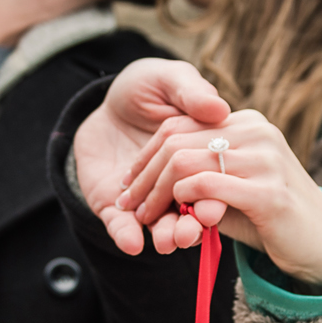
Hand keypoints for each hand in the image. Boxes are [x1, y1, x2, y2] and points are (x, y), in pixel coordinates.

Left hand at [73, 59, 230, 255]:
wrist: (101, 102)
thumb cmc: (146, 86)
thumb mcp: (170, 79)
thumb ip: (191, 92)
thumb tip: (220, 108)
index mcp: (201, 152)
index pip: (206, 172)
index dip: (209, 187)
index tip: (214, 204)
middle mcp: (179, 181)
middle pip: (189, 204)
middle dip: (191, 221)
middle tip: (193, 231)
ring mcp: (149, 197)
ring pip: (162, 223)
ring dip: (167, 234)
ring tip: (169, 243)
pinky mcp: (116, 206)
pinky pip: (122, 227)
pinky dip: (127, 235)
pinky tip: (133, 242)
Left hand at [117, 109, 321, 288]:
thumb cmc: (270, 218)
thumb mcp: (232, 186)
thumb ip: (202, 173)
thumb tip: (158, 179)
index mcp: (246, 123)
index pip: (179, 124)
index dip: (146, 154)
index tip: (128, 182)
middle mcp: (256, 131)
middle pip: (176, 141)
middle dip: (144, 175)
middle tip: (127, 203)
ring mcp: (265, 158)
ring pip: (185, 162)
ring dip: (156, 193)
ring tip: (143, 216)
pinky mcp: (268, 191)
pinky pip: (206, 186)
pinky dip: (181, 201)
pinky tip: (174, 218)